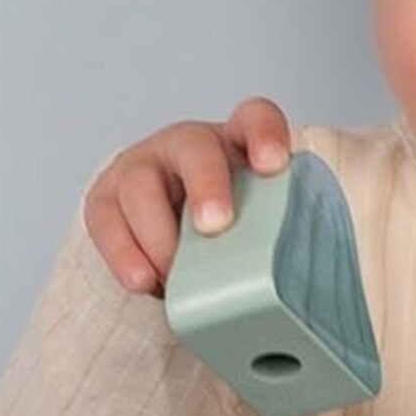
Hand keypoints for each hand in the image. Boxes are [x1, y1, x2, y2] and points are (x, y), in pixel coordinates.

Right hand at [83, 97, 292, 294]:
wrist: (172, 237)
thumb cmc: (226, 227)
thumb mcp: (256, 221)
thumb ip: (276, 236)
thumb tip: (309, 296)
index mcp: (235, 144)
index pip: (254, 119)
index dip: (264, 134)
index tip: (274, 164)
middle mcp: (186, 147)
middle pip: (194, 149)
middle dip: (205, 185)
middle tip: (215, 226)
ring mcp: (141, 169)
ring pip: (140, 186)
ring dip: (158, 234)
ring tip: (174, 275)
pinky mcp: (106, 201)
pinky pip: (107, 222)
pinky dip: (124, 254)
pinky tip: (143, 282)